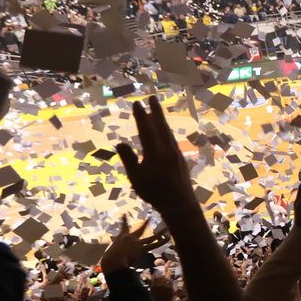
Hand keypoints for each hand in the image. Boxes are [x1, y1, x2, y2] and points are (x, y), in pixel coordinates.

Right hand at [101, 218, 164, 270]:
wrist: (113, 260)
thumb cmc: (109, 260)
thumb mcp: (109, 254)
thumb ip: (112, 255)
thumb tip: (107, 262)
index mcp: (121, 238)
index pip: (123, 227)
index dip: (124, 220)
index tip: (125, 214)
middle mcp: (131, 238)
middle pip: (140, 229)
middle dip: (146, 223)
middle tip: (150, 217)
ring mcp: (137, 243)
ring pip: (152, 237)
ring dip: (160, 233)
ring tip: (166, 228)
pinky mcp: (142, 249)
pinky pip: (154, 244)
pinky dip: (162, 241)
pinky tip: (168, 238)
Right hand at [115, 96, 195, 212]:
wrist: (180, 203)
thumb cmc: (154, 192)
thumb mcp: (137, 178)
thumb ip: (129, 159)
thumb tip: (119, 143)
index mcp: (155, 152)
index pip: (146, 129)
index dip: (140, 115)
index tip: (136, 103)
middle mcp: (167, 149)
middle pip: (161, 125)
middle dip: (155, 111)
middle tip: (152, 97)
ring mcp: (176, 153)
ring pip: (167, 132)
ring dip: (161, 120)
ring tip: (155, 111)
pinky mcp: (180, 158)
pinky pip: (171, 139)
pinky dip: (166, 132)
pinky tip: (164, 133)